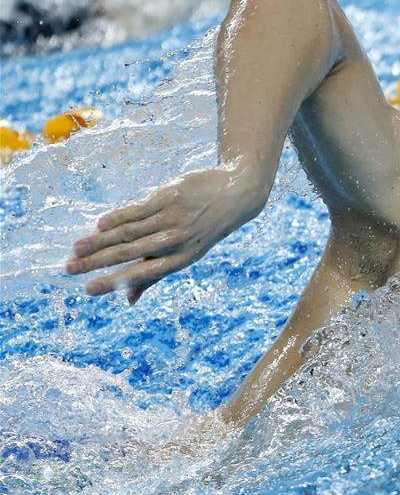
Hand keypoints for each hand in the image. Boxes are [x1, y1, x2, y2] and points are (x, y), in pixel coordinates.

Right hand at [67, 164, 268, 303]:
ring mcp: (173, 217)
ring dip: (100, 240)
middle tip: (70, 269)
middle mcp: (176, 240)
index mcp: (180, 259)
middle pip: (130, 253)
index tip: (88, 290)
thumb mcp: (187, 254)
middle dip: (97, 263)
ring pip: (130, 231)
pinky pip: (139, 209)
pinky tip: (100, 224)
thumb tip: (128, 300)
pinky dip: (119, 217)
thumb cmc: (204, 228)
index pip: (141, 274)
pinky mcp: (170, 196)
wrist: (235, 193)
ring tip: (76, 248)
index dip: (114, 282)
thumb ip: (155, 275)